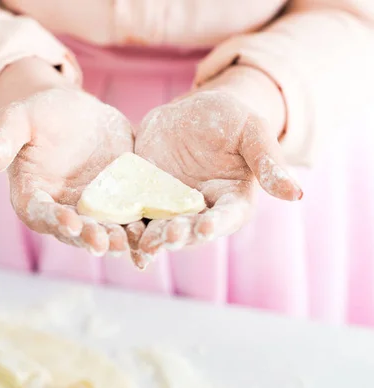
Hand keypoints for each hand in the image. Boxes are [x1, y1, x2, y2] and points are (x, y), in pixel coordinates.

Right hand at [0, 59, 133, 255]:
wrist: (77, 113)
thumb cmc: (41, 114)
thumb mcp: (19, 118)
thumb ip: (2, 140)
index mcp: (34, 197)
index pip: (41, 214)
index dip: (54, 219)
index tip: (68, 221)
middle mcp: (63, 212)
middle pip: (76, 231)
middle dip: (92, 238)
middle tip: (108, 242)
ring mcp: (94, 211)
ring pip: (107, 231)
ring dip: (120, 240)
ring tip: (135, 243)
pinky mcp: (121, 203)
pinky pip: (132, 219)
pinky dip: (144, 230)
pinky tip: (159, 236)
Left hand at [132, 86, 302, 266]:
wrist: (185, 114)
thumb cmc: (225, 119)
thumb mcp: (249, 130)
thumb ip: (267, 161)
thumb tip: (297, 194)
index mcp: (232, 200)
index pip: (228, 216)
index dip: (219, 223)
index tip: (208, 226)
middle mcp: (203, 212)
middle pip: (192, 230)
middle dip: (181, 235)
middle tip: (171, 235)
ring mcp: (172, 210)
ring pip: (162, 231)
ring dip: (154, 240)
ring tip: (144, 243)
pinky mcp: (145, 203)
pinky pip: (137, 220)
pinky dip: (130, 232)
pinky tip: (120, 239)